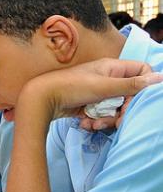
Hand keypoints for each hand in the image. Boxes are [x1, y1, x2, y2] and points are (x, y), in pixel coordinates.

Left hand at [21, 58, 162, 119]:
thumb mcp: (104, 86)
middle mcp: (107, 78)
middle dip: (123, 110)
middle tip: (118, 120)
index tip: (136, 100)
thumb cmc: (70, 87)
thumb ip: (132, 84)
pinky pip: (101, 115)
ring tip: (94, 123)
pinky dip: (96, 121)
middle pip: (129, 95)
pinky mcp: (88, 106)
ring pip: (115, 108)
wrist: (40, 100)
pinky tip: (85, 123)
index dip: (143, 87)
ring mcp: (97, 93)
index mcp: (112, 68)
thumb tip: (160, 78)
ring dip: (107, 119)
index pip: (141, 72)